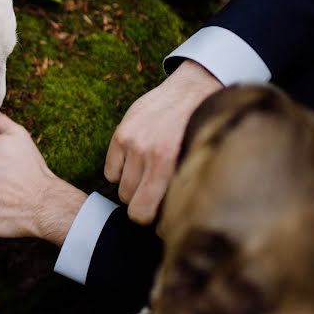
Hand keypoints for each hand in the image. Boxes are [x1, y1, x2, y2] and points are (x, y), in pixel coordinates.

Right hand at [105, 60, 222, 224]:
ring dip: (133, 190)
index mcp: (168, 163)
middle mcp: (146, 154)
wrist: (196, 89)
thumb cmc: (203, 129)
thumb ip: (183, 185)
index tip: (162, 222)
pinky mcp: (120, 133)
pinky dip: (121, 174)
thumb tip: (175, 218)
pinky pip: (110, 171)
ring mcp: (131, 142)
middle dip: (144, 206)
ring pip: (121, 189)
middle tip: (157, 201)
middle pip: (131, 203)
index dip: (154, 223)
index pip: (145, 212)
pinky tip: (137, 167)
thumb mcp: (199, 158)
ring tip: (149, 182)